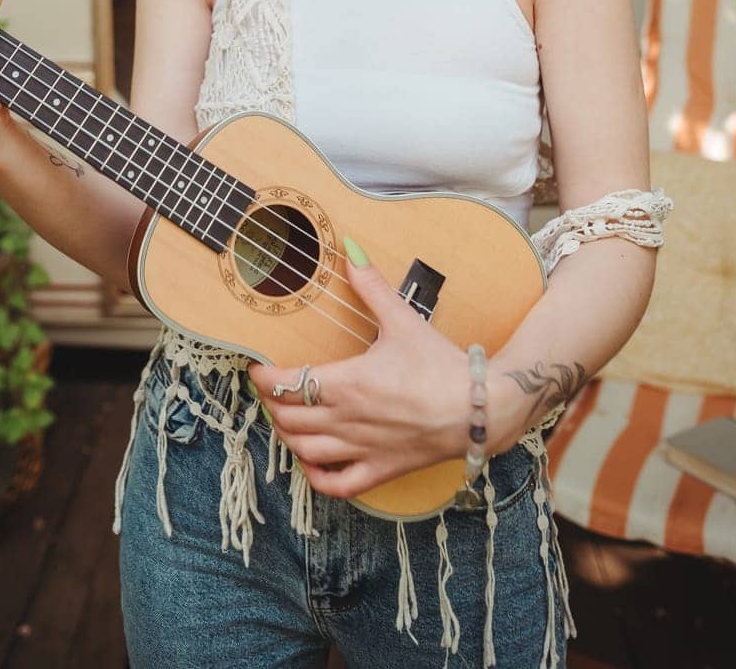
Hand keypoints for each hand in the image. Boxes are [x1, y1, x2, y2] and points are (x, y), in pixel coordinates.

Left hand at [248, 240, 519, 500]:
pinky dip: (317, 476)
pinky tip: (313, 462)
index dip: (263, 377)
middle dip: (272, 403)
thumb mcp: (403, 319)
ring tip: (287, 418)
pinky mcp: (381, 470)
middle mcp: (347, 419)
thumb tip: (350, 249)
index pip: (286, 384)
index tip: (256, 367)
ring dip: (288, 436)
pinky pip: (337, 485)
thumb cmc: (440, 364)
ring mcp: (362, 449)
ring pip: (304, 451)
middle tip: (271, 388)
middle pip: (288, 418)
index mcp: (346, 383)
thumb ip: (372, 286)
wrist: (480, 407)